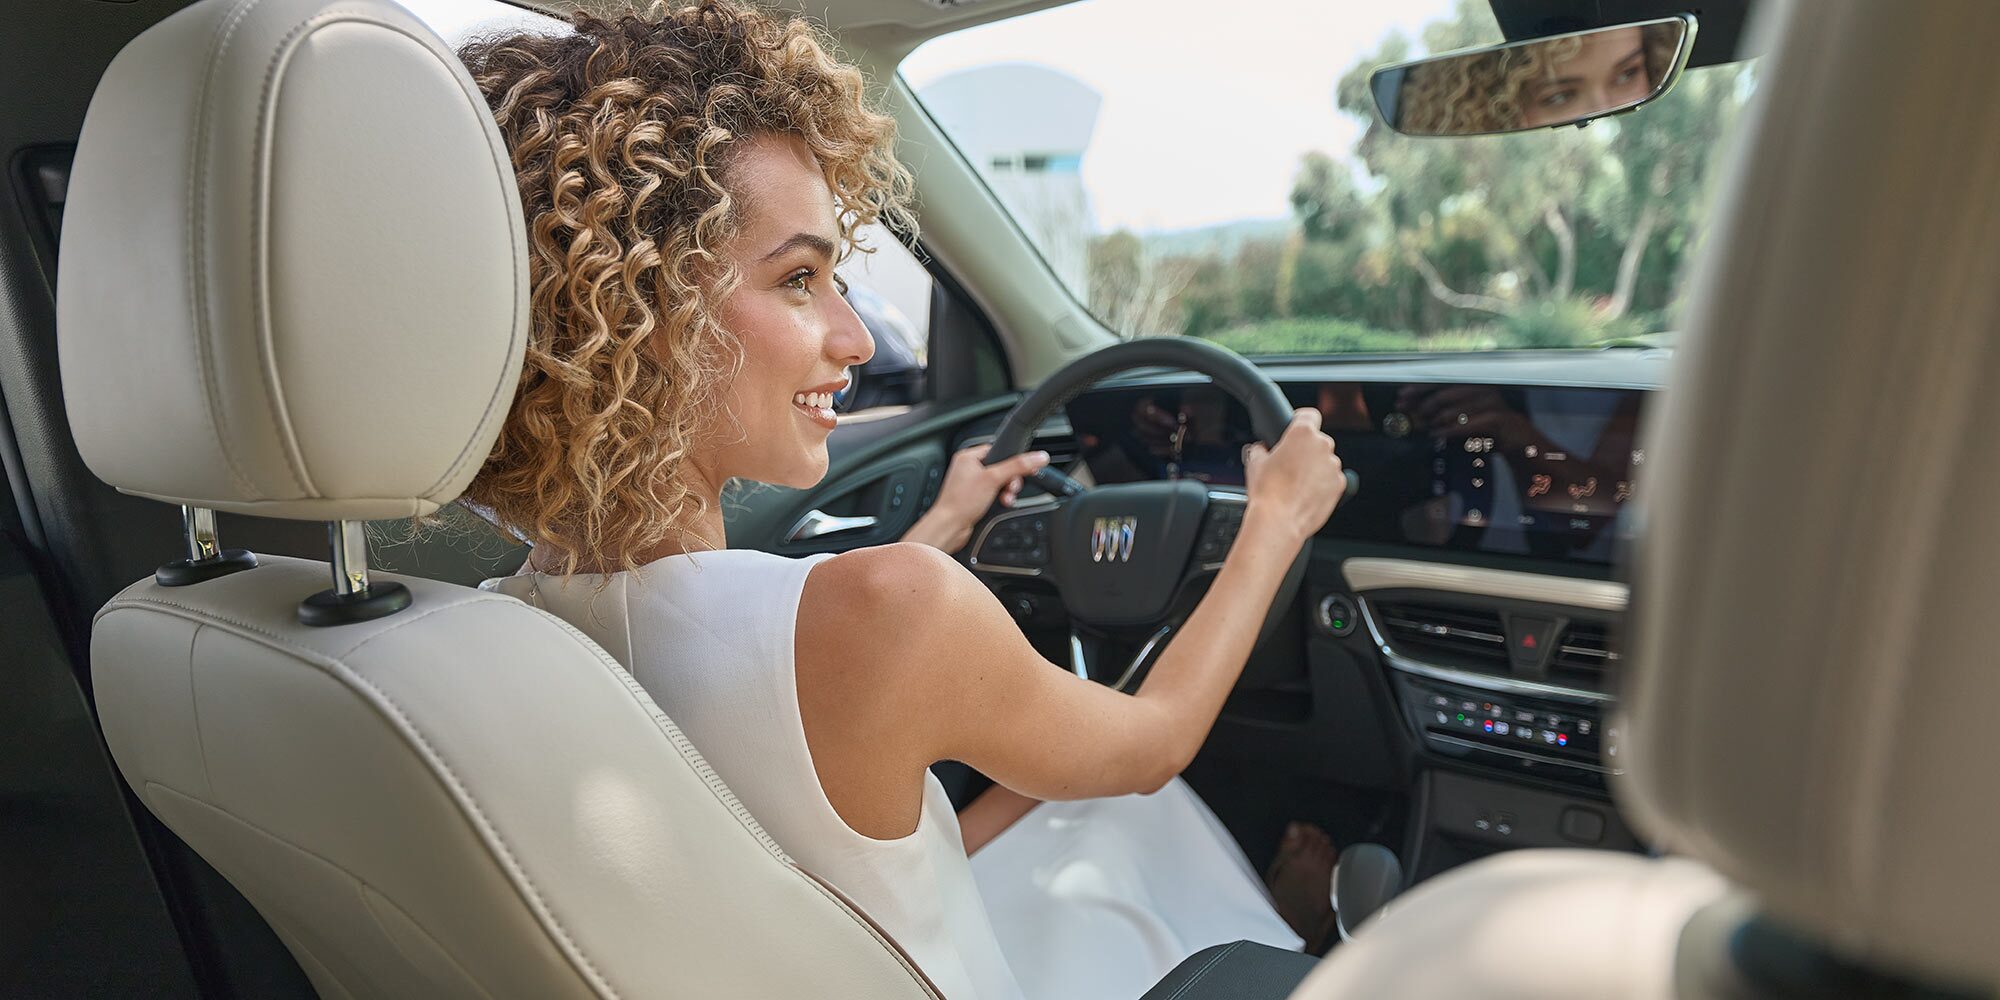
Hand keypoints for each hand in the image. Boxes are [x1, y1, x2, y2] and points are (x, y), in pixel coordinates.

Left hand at [904, 444, 1050, 552]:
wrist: (949, 527)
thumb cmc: (960, 502)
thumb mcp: (993, 479)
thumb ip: (1017, 466)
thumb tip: (1038, 457)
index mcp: (968, 457)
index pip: (998, 450)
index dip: (1011, 460)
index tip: (1023, 469)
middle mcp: (968, 469)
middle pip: (1002, 468)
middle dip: (1010, 481)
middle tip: (1010, 488)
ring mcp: (971, 485)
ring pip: (999, 483)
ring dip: (1006, 492)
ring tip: (1005, 499)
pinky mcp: (974, 498)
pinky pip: (994, 495)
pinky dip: (1000, 500)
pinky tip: (1000, 505)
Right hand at [1242, 409, 1344, 543]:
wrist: (1279, 521)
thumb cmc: (1267, 492)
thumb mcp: (1255, 463)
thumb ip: (1260, 449)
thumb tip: (1261, 449)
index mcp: (1302, 433)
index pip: (1309, 414)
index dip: (1300, 421)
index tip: (1295, 429)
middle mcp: (1323, 446)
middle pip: (1317, 441)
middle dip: (1305, 451)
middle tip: (1289, 466)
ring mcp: (1334, 466)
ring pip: (1325, 462)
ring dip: (1314, 469)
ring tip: (1296, 485)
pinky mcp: (1341, 485)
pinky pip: (1331, 479)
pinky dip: (1322, 485)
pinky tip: (1305, 495)